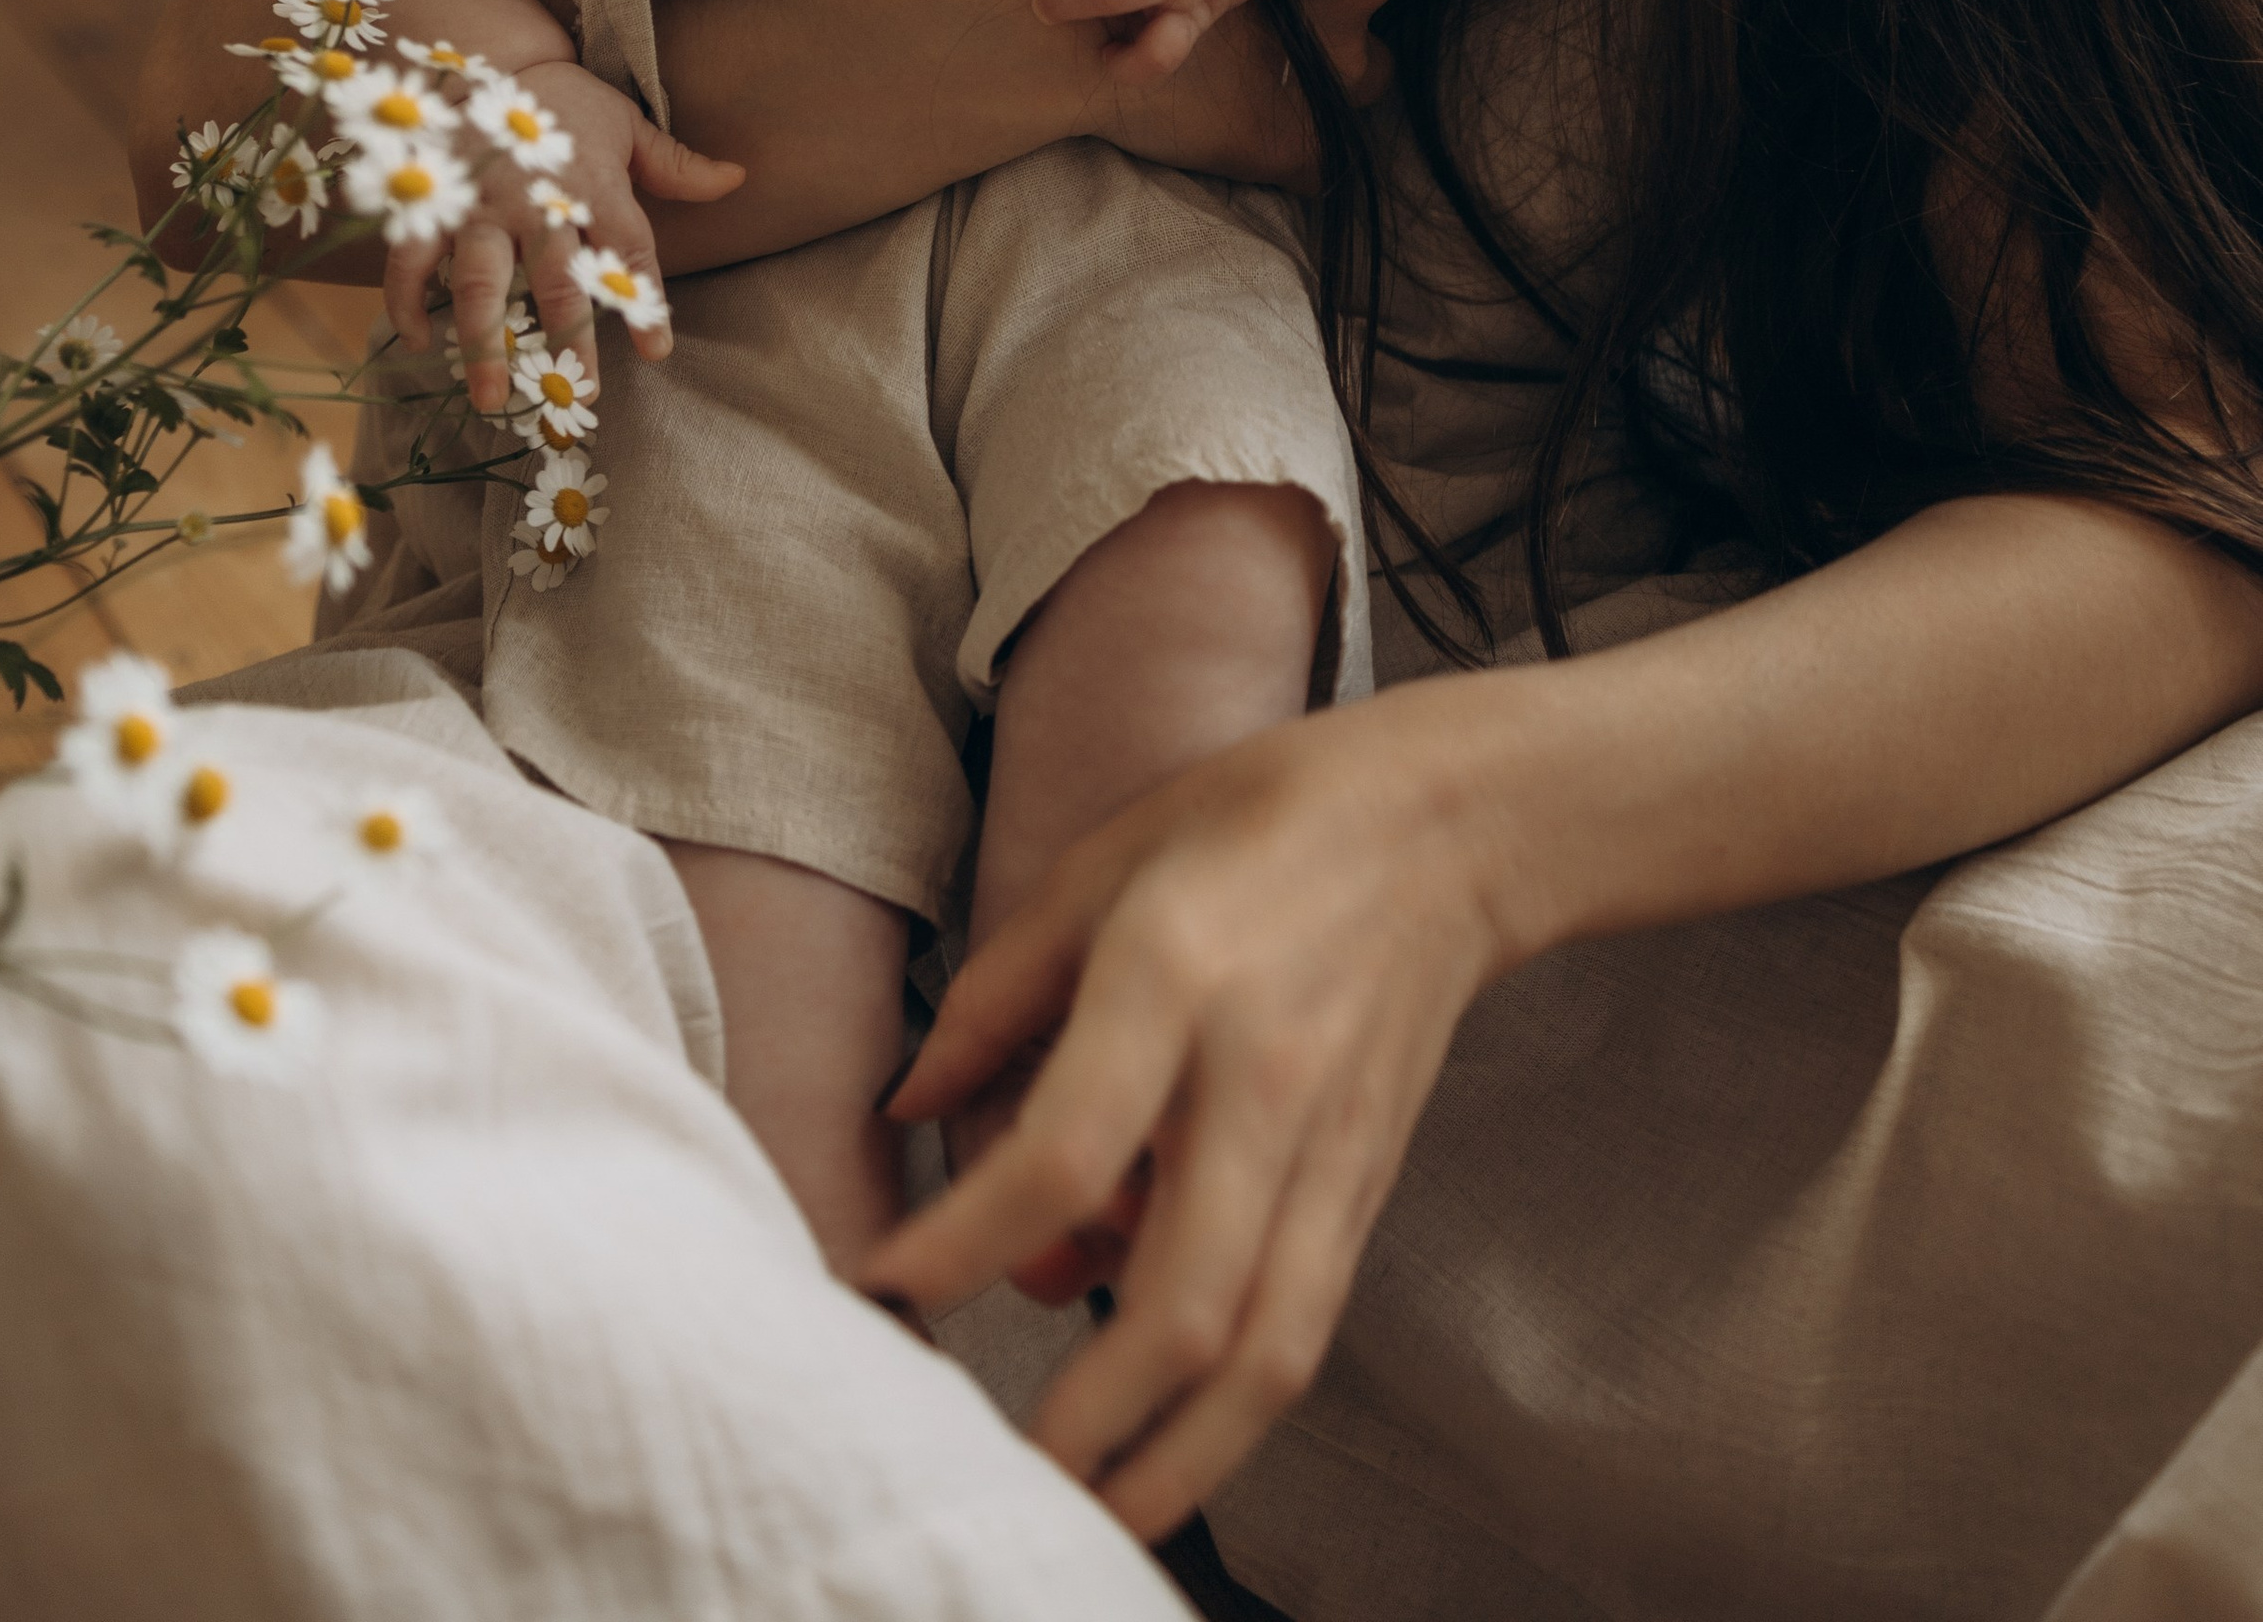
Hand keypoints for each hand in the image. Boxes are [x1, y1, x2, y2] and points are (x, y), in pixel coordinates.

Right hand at [378, 56, 741, 411]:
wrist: (495, 56)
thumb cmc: (570, 104)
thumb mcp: (628, 125)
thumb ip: (676, 164)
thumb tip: (738, 178)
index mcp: (593, 184)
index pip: (629, 250)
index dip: (644, 302)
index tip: (658, 350)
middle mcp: (537, 200)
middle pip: (557, 279)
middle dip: (567, 339)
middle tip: (575, 397)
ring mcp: (480, 203)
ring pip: (480, 280)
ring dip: (483, 341)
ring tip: (491, 398)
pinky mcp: (434, 201)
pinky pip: (412, 255)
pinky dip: (410, 298)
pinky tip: (420, 341)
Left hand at [858, 696, 1505, 1544]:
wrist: (1448, 826)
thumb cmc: (1253, 820)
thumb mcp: (1101, 860)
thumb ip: (998, 992)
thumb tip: (905, 1109)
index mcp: (1173, 975)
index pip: (1063, 1150)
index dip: (967, 1235)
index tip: (887, 1282)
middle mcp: (1255, 1079)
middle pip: (1178, 1294)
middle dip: (1084, 1409)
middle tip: (990, 1465)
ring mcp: (1327, 1146)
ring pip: (1262, 1346)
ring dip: (1177, 1456)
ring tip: (1091, 1515)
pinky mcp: (1367, 1185)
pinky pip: (1306, 1325)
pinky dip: (1241, 1413)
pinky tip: (1178, 1456)